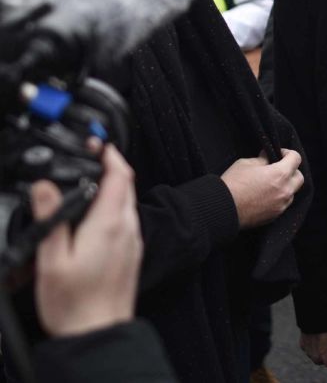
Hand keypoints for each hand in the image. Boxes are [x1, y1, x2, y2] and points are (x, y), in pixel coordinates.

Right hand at [32, 144, 141, 336]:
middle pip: (126, 184)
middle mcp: (127, 228)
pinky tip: (95, 213)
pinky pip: (126, 219)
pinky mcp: (130, 252)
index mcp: (110, 224)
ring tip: (90, 179)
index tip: (97, 143)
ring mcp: (132, 241)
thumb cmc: (74, 303)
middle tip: (92, 155)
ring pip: (127, 201)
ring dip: (113, 185)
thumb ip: (52, 219)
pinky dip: (113, 205)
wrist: (97, 333)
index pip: (120, 176)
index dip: (110, 154)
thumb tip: (45, 187)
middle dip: (111, 166)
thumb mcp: (52, 259)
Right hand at [221, 148, 304, 227]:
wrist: (222, 209)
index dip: (288, 153)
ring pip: (292, 192)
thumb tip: (268, 157)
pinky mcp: (275, 216)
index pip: (296, 158)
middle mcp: (285, 190)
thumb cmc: (233, 183)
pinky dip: (279, 197)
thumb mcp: (246, 163)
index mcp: (280, 174)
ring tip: (270, 183)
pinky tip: (265, 195)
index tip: (279, 154)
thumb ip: (262, 160)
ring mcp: (281, 205)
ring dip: (286, 185)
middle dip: (292, 170)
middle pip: (299, 177)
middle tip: (278, 168)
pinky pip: (283, 204)